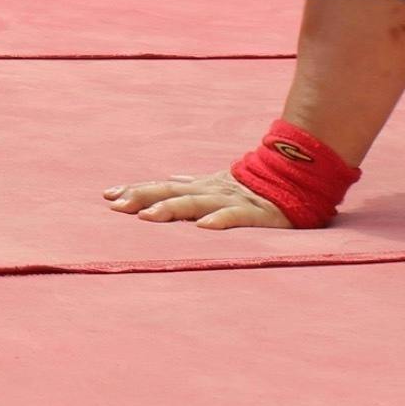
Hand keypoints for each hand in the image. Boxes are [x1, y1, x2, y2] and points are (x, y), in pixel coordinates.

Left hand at [103, 168, 290, 227]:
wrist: (297, 177)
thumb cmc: (254, 185)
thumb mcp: (218, 184)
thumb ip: (193, 185)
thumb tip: (169, 179)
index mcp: (201, 186)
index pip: (162, 187)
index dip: (136, 190)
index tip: (107, 196)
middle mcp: (210, 190)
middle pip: (171, 192)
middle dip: (142, 198)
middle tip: (115, 206)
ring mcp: (232, 200)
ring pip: (196, 203)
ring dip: (170, 209)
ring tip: (146, 217)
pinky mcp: (257, 213)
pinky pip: (236, 216)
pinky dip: (219, 220)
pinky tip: (203, 227)